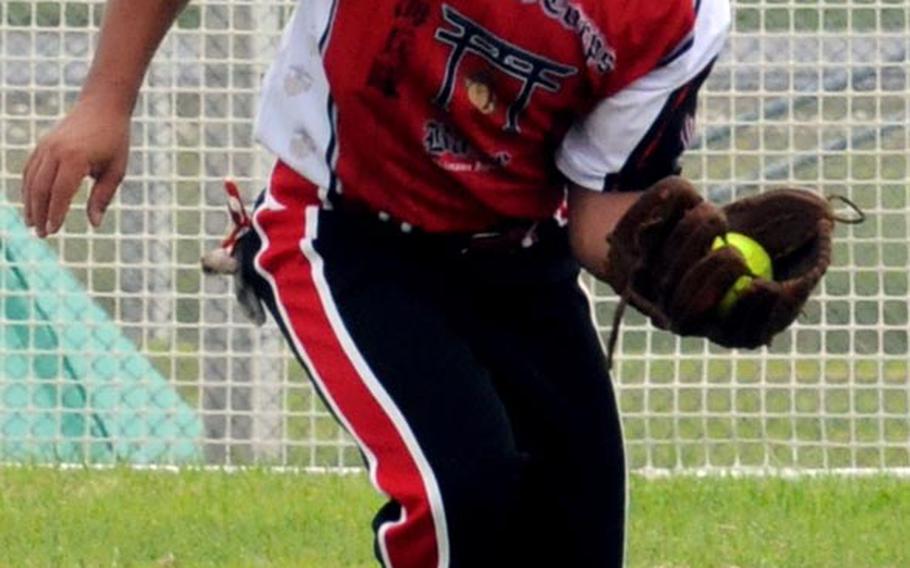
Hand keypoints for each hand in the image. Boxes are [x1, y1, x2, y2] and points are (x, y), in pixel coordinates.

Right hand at [21, 99, 129, 236]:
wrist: (102, 107)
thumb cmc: (115, 140)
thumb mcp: (116, 170)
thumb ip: (103, 197)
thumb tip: (94, 223)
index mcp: (75, 158)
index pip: (61, 192)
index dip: (55, 213)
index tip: (53, 231)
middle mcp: (56, 151)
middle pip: (41, 188)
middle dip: (39, 213)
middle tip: (42, 235)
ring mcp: (46, 146)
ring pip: (31, 180)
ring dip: (30, 204)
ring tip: (33, 225)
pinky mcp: (42, 145)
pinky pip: (30, 170)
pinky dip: (28, 188)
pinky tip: (31, 203)